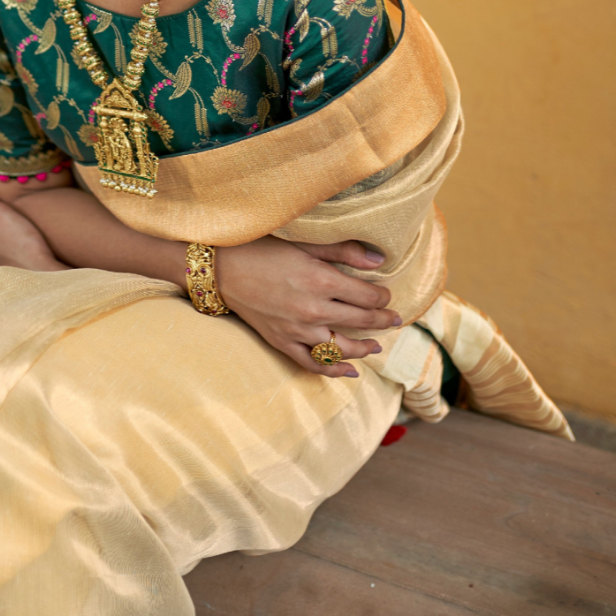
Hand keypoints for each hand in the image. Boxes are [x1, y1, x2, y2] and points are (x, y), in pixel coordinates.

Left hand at [0, 179, 70, 270]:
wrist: (44, 281)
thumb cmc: (24, 246)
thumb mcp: (2, 215)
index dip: (4, 207)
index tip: (18, 211)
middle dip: (10, 222)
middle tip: (27, 224)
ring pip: (6, 242)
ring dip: (18, 237)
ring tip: (32, 238)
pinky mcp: (11, 277)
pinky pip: (15, 256)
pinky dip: (23, 251)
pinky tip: (34, 253)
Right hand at [215, 236, 400, 378]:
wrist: (221, 269)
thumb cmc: (262, 249)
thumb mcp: (304, 243)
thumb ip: (344, 252)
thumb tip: (380, 260)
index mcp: (320, 280)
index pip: (367, 297)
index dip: (382, 298)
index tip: (387, 295)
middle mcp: (313, 310)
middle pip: (360, 322)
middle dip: (382, 321)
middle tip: (394, 319)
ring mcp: (297, 331)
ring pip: (342, 348)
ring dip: (365, 348)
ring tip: (377, 345)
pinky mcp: (282, 343)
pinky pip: (314, 364)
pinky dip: (334, 371)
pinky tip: (350, 372)